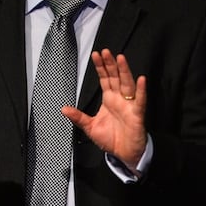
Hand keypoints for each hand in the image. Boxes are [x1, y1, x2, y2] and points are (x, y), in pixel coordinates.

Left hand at [62, 49, 147, 169]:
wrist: (124, 154)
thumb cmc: (111, 139)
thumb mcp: (90, 127)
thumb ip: (78, 117)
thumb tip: (63, 109)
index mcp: (109, 99)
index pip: (105, 79)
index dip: (101, 67)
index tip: (96, 55)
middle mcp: (119, 99)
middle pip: (115, 77)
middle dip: (110, 64)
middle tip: (105, 51)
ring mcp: (129, 105)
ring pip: (127, 84)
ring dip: (124, 71)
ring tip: (120, 58)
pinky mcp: (137, 114)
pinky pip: (140, 101)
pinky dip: (141, 90)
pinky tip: (141, 80)